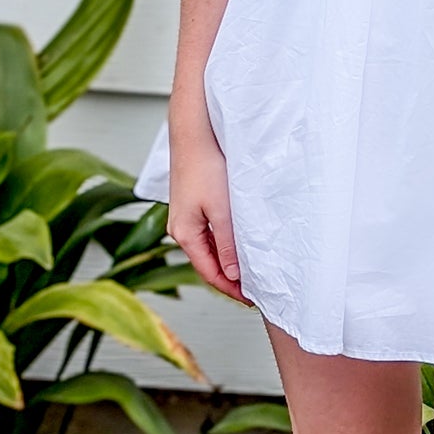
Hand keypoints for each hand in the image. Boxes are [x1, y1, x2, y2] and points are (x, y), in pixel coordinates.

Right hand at [168, 125, 247, 304]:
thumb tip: (232, 275)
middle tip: (254, 290)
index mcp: (183, 234)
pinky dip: (222, 246)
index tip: (251, 299)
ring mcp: (184, 218)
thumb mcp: (221, 211)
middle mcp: (179, 229)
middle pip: (206, 264)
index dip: (230, 290)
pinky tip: (237, 247)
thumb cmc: (205, 167)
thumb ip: (227, 245)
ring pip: (207, 250)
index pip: (209, 273)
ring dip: (226, 263)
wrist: (194, 134)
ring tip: (249, 272)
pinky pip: (207, 235)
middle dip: (229, 280)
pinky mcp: (191, 206)